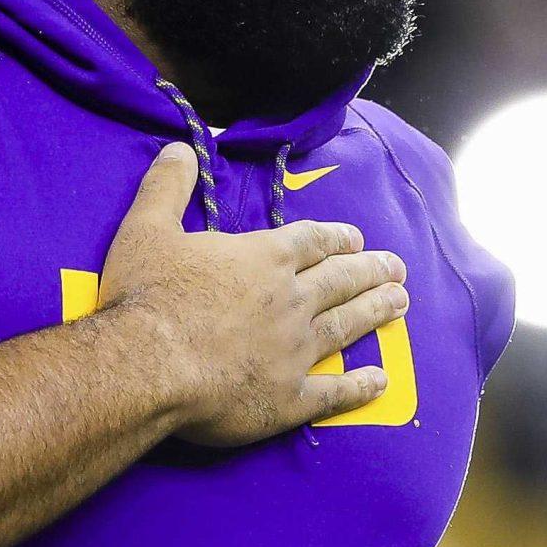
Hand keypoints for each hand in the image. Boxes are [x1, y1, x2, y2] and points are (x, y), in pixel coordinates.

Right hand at [99, 142, 409, 445]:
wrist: (146, 366)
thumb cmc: (147, 296)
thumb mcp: (146, 229)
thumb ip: (167, 188)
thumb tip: (180, 147)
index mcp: (263, 258)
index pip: (312, 241)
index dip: (336, 238)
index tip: (356, 239)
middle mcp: (291, 300)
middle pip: (341, 279)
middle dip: (371, 270)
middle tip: (397, 268)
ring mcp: (296, 351)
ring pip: (347, 325)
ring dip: (377, 312)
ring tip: (400, 303)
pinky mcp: (290, 399)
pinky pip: (335, 391)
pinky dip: (360, 387)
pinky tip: (381, 382)